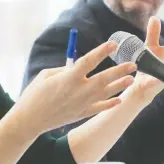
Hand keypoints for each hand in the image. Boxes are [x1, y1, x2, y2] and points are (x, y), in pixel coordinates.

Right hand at [18, 42, 136, 133]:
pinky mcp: (81, 114)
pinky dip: (110, 104)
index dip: (102, 51)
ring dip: (119, 86)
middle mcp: (78, 91)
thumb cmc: (35, 94)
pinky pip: (100, 108)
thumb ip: (64, 70)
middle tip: (133, 64)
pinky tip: (119, 99)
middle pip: (103, 78)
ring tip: (131, 79)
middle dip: (119, 70)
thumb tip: (77, 66)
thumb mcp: (46, 75)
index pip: (89, 61)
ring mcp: (82, 104)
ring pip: (106, 93)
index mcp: (68, 78)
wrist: (30, 119)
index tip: (113, 44)